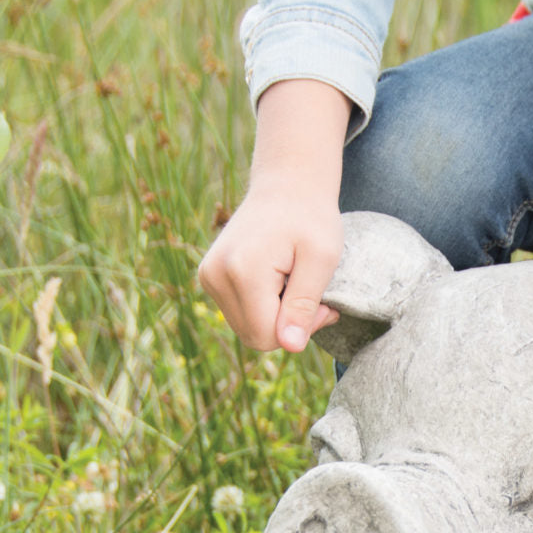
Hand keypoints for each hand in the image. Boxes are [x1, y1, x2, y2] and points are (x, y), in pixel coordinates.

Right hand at [198, 80, 352, 352]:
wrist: (287, 185)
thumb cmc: (311, 218)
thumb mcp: (321, 260)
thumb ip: (304, 305)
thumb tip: (290, 347)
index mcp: (242, 272)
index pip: (268, 337)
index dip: (300, 331)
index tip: (323, 305)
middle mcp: (215, 275)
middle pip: (255, 338)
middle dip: (289, 327)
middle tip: (314, 296)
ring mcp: (208, 276)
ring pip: (248, 329)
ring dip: (277, 318)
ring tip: (296, 284)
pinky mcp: (209, 277)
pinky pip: (241, 315)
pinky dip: (264, 308)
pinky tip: (280, 282)